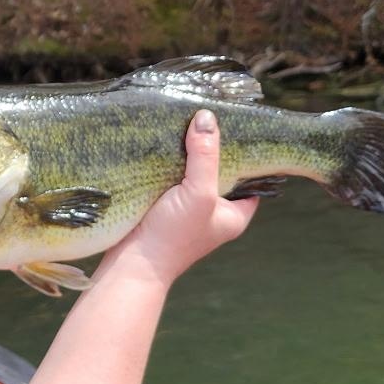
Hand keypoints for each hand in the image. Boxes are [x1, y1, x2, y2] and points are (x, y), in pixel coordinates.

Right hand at [101, 109, 258, 285]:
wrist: (131, 265)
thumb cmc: (173, 236)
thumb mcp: (198, 193)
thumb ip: (206, 155)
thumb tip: (207, 118)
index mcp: (234, 215)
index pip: (251, 179)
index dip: (247, 155)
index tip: (240, 128)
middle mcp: (214, 213)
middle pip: (220, 172)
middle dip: (213, 150)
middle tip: (207, 119)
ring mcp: (188, 211)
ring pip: (194, 174)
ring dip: (188, 155)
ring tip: (185, 123)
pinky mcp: (164, 207)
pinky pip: (171, 179)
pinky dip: (168, 164)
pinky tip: (163, 144)